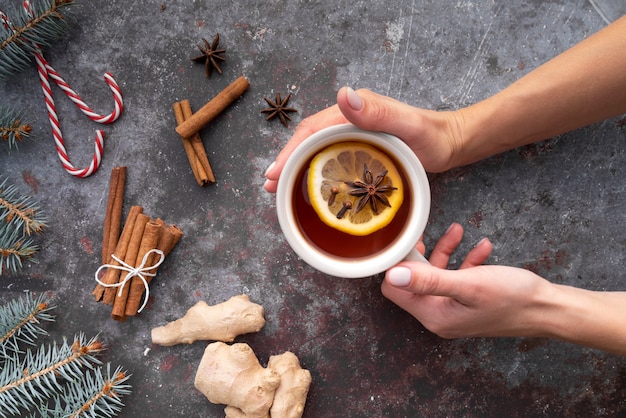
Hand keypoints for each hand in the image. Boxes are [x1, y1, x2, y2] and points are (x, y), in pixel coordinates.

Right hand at [263, 87, 461, 192]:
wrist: (449, 142)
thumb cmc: (432, 136)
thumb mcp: (408, 125)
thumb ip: (378, 111)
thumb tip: (342, 95)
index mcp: (355, 109)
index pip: (312, 129)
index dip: (290, 151)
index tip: (275, 173)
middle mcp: (350, 117)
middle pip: (308, 139)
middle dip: (286, 160)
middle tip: (269, 185)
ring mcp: (353, 131)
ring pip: (315, 147)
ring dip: (295, 165)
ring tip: (278, 187)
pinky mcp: (359, 144)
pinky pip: (329, 155)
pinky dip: (313, 168)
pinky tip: (307, 183)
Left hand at [381, 223, 554, 338]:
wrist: (550, 310)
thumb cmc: (513, 299)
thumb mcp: (469, 284)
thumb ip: (430, 280)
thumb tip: (393, 275)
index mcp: (433, 315)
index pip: (395, 289)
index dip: (398, 265)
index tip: (407, 242)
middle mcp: (439, 316)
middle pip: (415, 279)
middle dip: (423, 253)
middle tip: (429, 231)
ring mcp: (454, 309)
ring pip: (438, 274)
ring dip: (447, 250)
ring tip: (458, 230)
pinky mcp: (468, 302)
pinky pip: (458, 277)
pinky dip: (466, 260)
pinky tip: (481, 247)